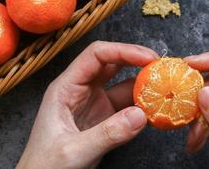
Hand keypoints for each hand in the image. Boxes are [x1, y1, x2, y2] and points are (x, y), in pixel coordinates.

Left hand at [17, 41, 157, 168]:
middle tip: (163, 68)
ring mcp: (93, 105)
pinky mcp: (103, 121)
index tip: (148, 57)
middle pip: (112, 64)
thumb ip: (107, 134)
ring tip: (165, 90)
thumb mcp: (74, 151)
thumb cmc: (43, 167)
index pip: (96, 56)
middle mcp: (80, 91)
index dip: (123, 51)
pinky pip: (127, 107)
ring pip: (122, 85)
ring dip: (143, 87)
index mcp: (65, 88)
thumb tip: (141, 114)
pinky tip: (156, 110)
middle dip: (137, 62)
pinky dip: (143, 107)